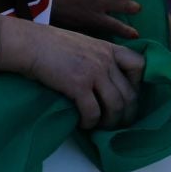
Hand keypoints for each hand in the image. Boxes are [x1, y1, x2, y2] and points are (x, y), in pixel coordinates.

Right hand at [0, 19, 145, 129]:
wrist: (30, 44)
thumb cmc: (54, 45)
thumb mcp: (87, 44)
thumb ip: (101, 57)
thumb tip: (108, 79)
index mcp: (110, 49)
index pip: (139, 66)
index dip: (138, 84)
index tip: (129, 95)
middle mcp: (106, 61)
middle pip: (129, 93)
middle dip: (128, 113)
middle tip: (122, 123)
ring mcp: (94, 73)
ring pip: (115, 105)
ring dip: (111, 122)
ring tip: (104, 127)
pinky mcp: (78, 85)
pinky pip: (93, 111)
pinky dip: (91, 123)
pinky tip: (85, 125)